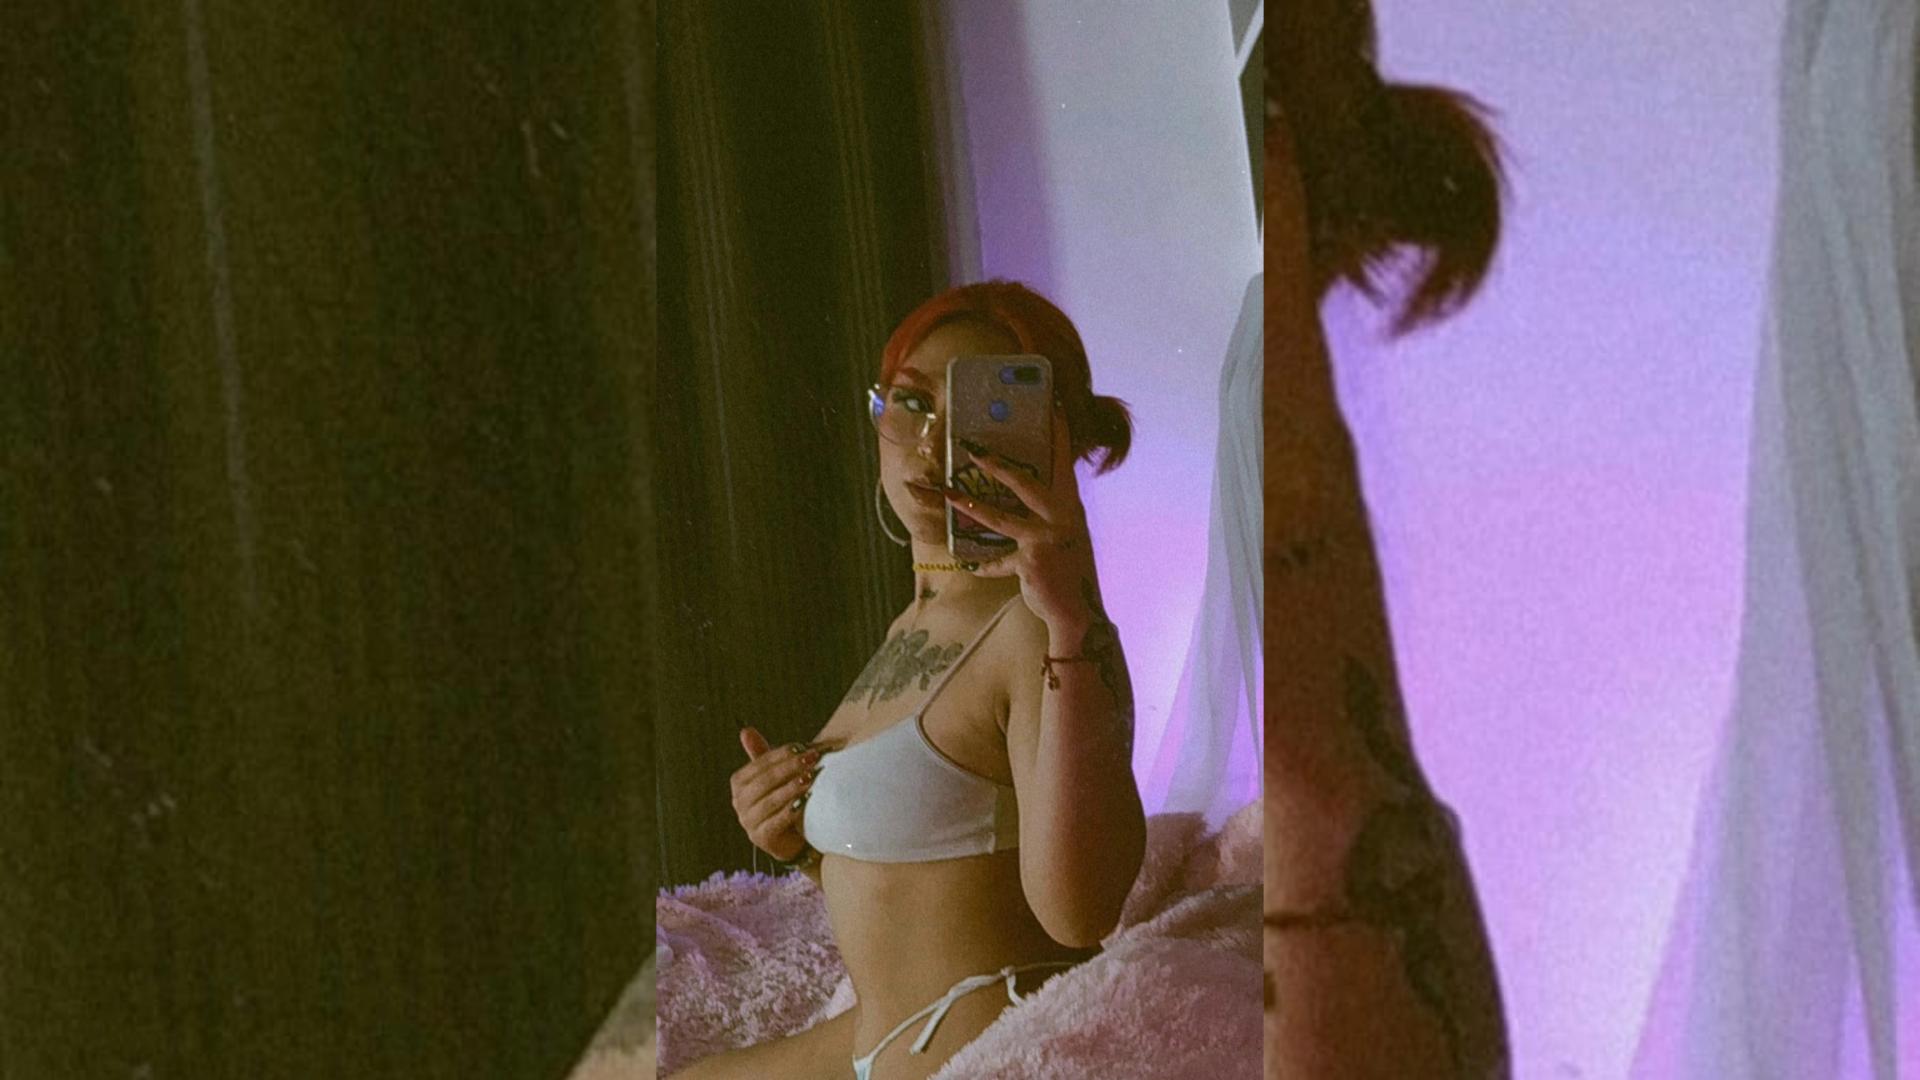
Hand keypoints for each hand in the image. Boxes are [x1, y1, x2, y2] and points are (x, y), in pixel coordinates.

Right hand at [729, 727, 819, 862]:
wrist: (790, 839)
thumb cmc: (781, 801)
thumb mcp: (772, 776)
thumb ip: (761, 754)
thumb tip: (745, 730)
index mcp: (739, 782)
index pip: (761, 763)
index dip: (782, 754)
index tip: (804, 748)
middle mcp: (738, 801)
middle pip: (766, 780)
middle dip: (790, 768)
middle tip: (812, 759)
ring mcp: (747, 821)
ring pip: (771, 800)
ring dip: (792, 787)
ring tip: (811, 778)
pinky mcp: (760, 837)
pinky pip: (777, 821)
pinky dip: (792, 809)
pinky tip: (806, 800)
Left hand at [943, 401, 1104, 635]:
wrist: (1080, 613)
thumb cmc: (1070, 572)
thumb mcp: (1067, 537)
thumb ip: (1050, 517)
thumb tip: (1030, 497)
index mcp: (1070, 508)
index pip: (1063, 463)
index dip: (1058, 434)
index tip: (1054, 405)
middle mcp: (1061, 518)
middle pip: (1025, 483)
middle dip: (997, 465)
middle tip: (972, 447)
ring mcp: (1045, 540)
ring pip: (1000, 517)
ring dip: (969, 503)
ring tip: (946, 492)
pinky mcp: (1029, 562)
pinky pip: (997, 562)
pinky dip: (985, 566)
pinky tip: (970, 566)